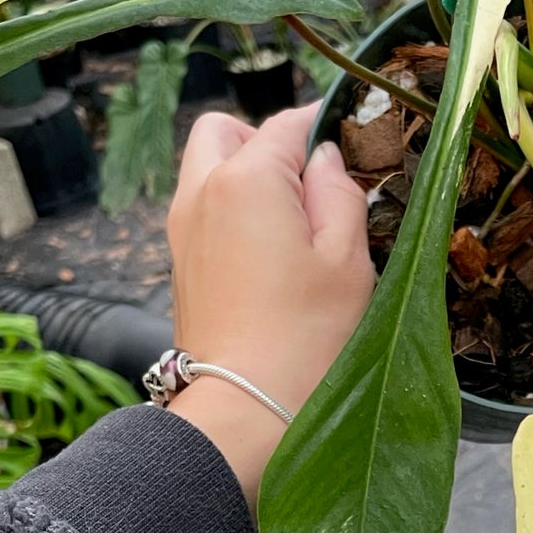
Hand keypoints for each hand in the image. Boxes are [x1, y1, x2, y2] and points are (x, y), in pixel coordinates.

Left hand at [164, 104, 374, 509]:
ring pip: (207, 171)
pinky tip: (267, 259)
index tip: (353, 153)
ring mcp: (182, 230)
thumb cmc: (306, 338)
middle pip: (226, 132)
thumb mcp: (347, 259)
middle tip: (309, 185)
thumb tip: (327, 159)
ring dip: (244, 179)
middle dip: (265, 143)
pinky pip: (202, 214)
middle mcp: (201, 192)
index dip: (325, 128)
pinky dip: (230, 215)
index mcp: (246, 178)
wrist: (246, 409)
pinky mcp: (179, 266)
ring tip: (291, 226)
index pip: (288, 123)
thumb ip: (340, 192)